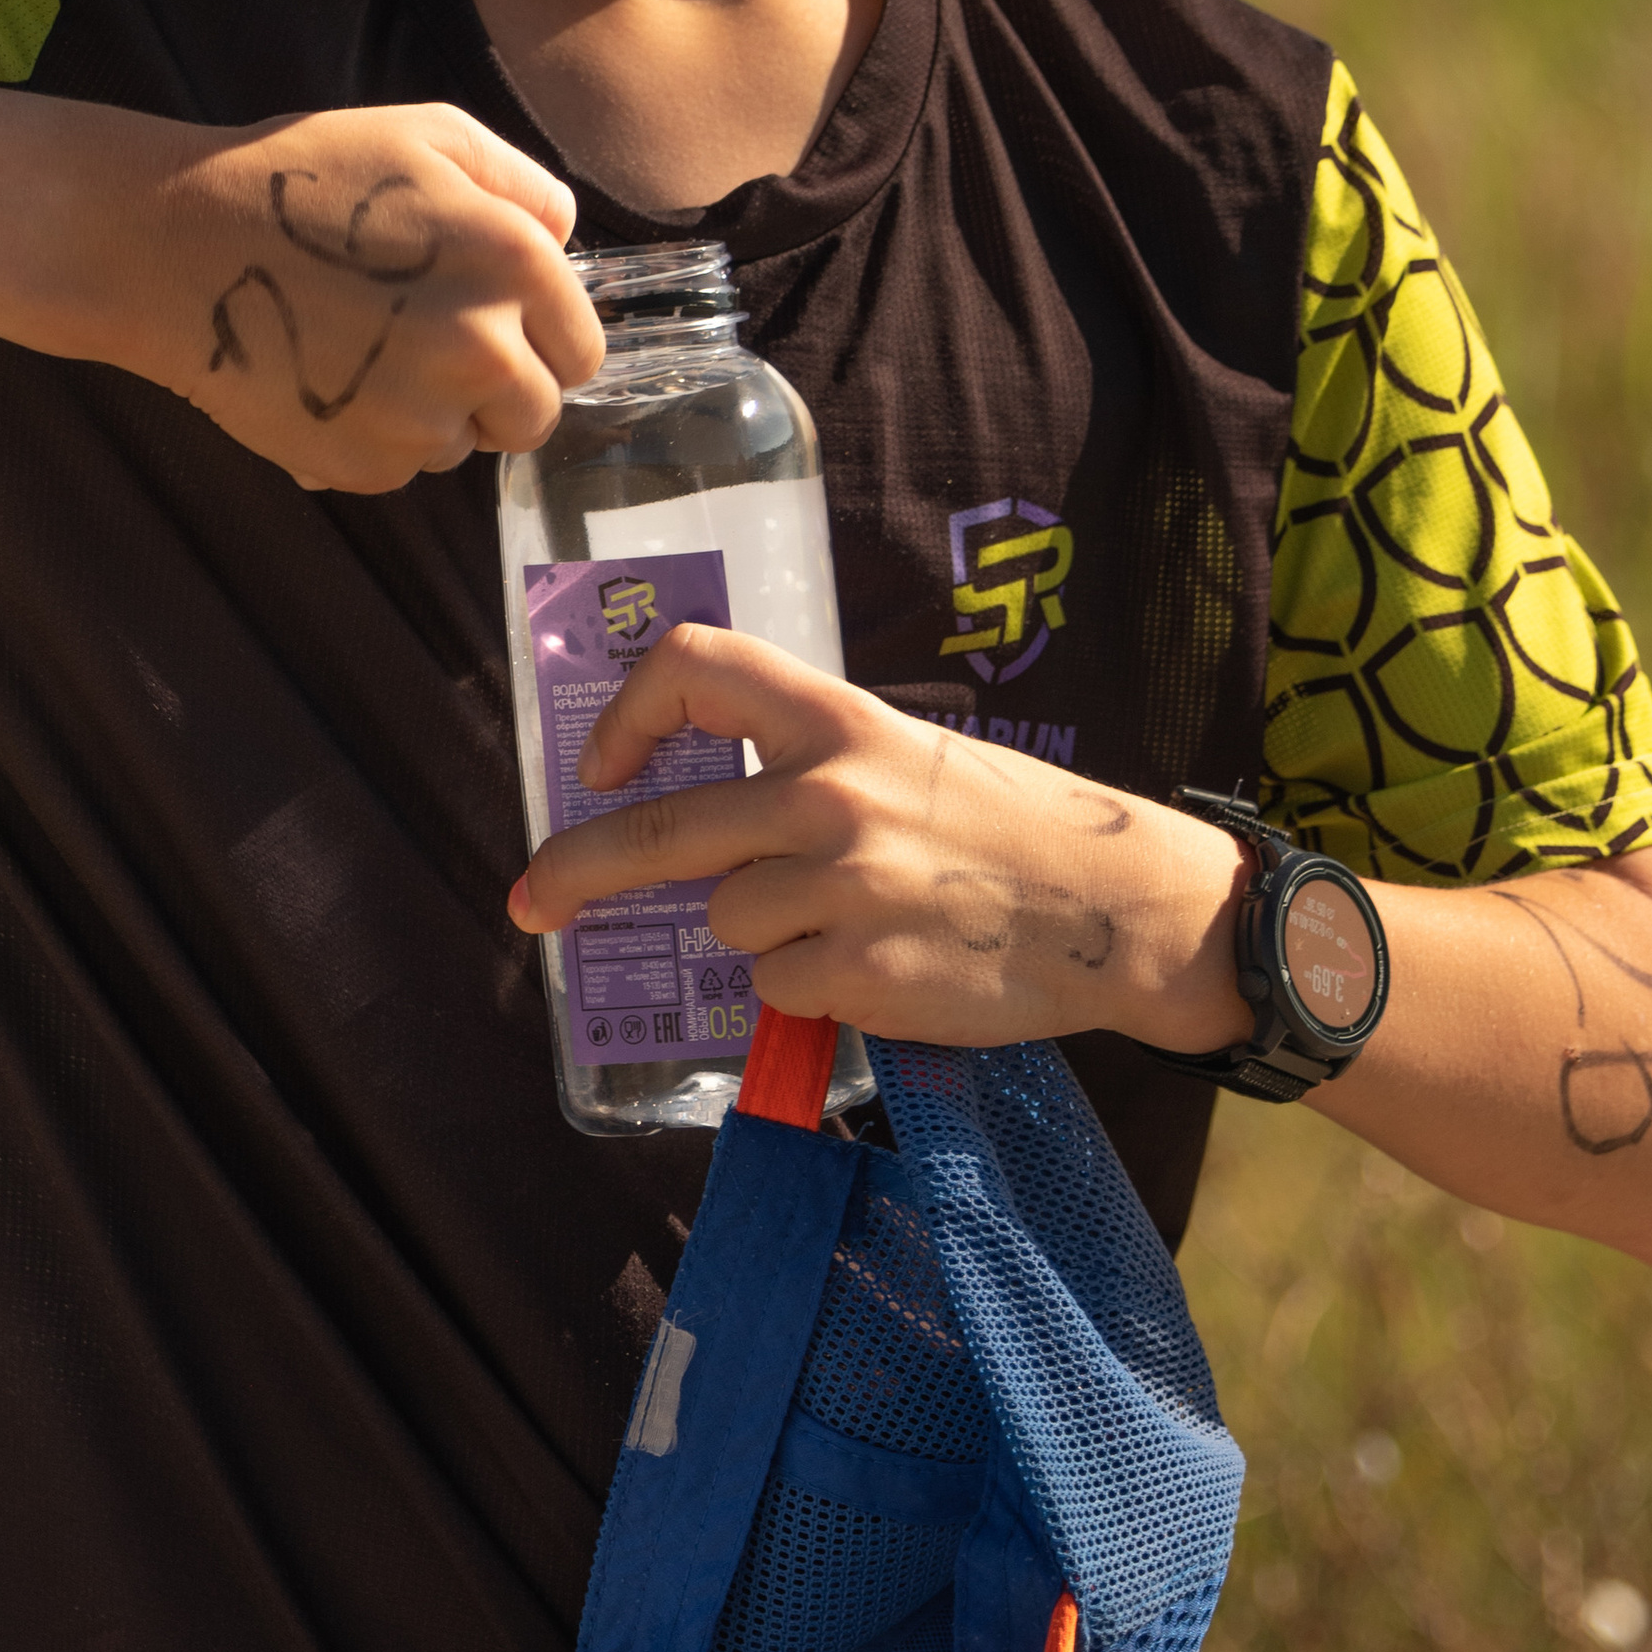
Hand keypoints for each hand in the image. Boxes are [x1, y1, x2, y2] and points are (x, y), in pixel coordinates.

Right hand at [129, 100, 604, 494]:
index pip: (581, 349)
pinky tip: (329, 376)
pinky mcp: (365, 466)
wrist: (173, 245)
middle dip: (499, 390)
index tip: (500, 326)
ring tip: (366, 350)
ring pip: (465, 446)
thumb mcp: (426, 136)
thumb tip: (564, 239)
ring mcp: (423, 417)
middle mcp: (483, 348)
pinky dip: (378, 436)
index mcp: (513, 264)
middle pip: (536, 415)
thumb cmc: (303, 178)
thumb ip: (521, 184)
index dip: (543, 339)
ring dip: (436, 414)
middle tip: (434, 347)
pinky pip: (402, 467)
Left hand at [507, 625, 1252, 1051]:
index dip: (629, 711)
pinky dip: (812, 988)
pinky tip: (885, 964)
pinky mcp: (858, 975)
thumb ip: (808, 769)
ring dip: (765, 933)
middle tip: (532, 900)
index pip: (697, 664)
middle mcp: (827, 795)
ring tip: (856, 920)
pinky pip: (780, 987)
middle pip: (658, 828)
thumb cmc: (1009, 827)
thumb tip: (702, 823)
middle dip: (576, 870)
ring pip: (727, 922)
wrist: (1118, 907)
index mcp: (838, 721)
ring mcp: (840, 888)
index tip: (603, 765)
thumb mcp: (906, 756)